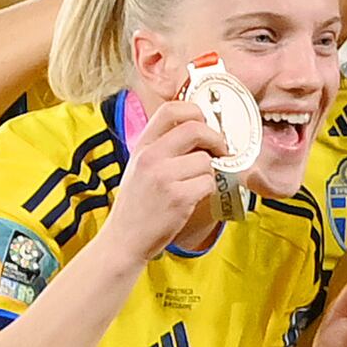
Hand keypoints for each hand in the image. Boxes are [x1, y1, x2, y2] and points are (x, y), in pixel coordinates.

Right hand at [104, 84, 233, 259]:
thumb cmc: (140, 202)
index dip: (197, 112)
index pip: (172, 109)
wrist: (126, 237)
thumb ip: (165, 146)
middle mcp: (151, 156)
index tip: (207, 125)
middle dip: (217, 140)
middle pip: (197, 129)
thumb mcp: (142, 165)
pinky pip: (209, 183)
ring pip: (207, 160)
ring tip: (194, 184)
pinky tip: (194, 197)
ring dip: (209, 173)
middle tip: (221, 152)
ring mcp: (163, 176)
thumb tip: (202, 130)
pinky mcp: (178, 197)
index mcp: (143, 144)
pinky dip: (208, 190)